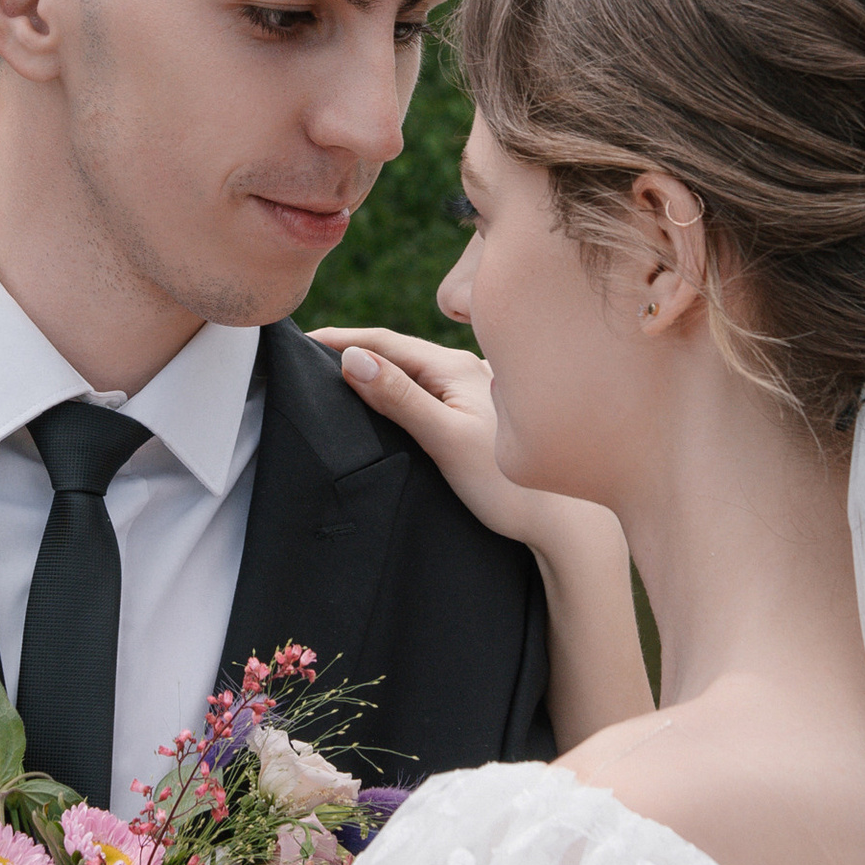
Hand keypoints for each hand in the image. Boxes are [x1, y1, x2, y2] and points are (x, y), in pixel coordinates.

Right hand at [308, 324, 620, 567]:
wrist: (565, 525)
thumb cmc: (508, 486)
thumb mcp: (446, 439)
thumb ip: (399, 398)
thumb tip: (351, 357)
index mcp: (457, 367)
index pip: (383, 341)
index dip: (339, 339)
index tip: (299, 341)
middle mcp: (468, 371)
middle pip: (397, 352)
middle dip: (353, 350)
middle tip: (307, 357)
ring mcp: (475, 393)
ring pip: (413, 373)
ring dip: (376, 371)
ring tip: (338, 377)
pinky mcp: (479, 418)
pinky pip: (427, 392)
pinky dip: (398, 391)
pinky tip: (389, 403)